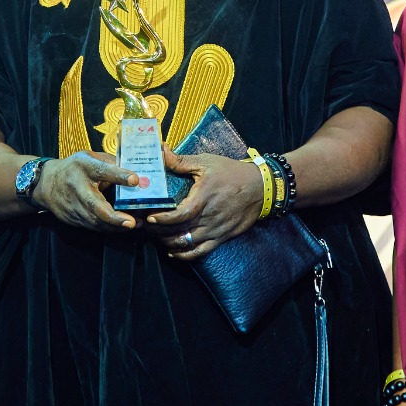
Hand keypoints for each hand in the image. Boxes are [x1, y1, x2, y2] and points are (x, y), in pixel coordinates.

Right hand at [33, 151, 142, 231]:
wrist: (46, 184)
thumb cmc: (75, 168)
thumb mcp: (90, 158)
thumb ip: (111, 163)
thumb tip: (138, 171)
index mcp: (84, 167)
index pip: (102, 170)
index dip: (118, 175)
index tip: (135, 180)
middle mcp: (77, 187)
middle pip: (95, 205)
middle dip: (114, 216)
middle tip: (132, 221)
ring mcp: (73, 205)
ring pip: (95, 221)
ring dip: (115, 226)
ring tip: (135, 225)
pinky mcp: (72, 218)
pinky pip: (92, 226)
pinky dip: (108, 228)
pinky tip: (122, 227)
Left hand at [145, 145, 263, 258]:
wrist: (259, 188)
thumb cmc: (231, 173)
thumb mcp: (206, 162)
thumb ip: (182, 161)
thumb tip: (161, 151)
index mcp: (203, 198)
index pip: (180, 215)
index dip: (163, 219)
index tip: (150, 217)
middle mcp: (208, 217)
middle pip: (180, 231)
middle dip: (159, 232)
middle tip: (145, 228)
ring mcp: (215, 229)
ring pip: (187, 243)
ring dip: (169, 242)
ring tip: (156, 237)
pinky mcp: (221, 237)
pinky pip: (201, 251)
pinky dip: (185, 255)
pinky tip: (174, 252)